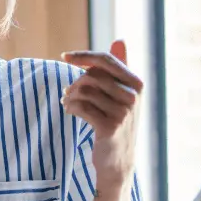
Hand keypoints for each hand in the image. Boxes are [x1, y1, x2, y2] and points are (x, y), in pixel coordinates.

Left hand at [60, 40, 141, 189]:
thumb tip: (120, 39)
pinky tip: (69, 111)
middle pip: (93, 75)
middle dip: (75, 82)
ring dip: (70, 96)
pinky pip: (82, 107)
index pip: (106, 60)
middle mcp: (133, 96)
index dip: (84, 56)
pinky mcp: (110, 127)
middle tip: (67, 92)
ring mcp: (123, 112)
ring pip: (85, 91)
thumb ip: (120, 67)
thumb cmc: (117, 121)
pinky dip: (70, 107)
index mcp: (137, 83)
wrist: (118, 161)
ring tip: (67, 103)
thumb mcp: (122, 94)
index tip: (64, 56)